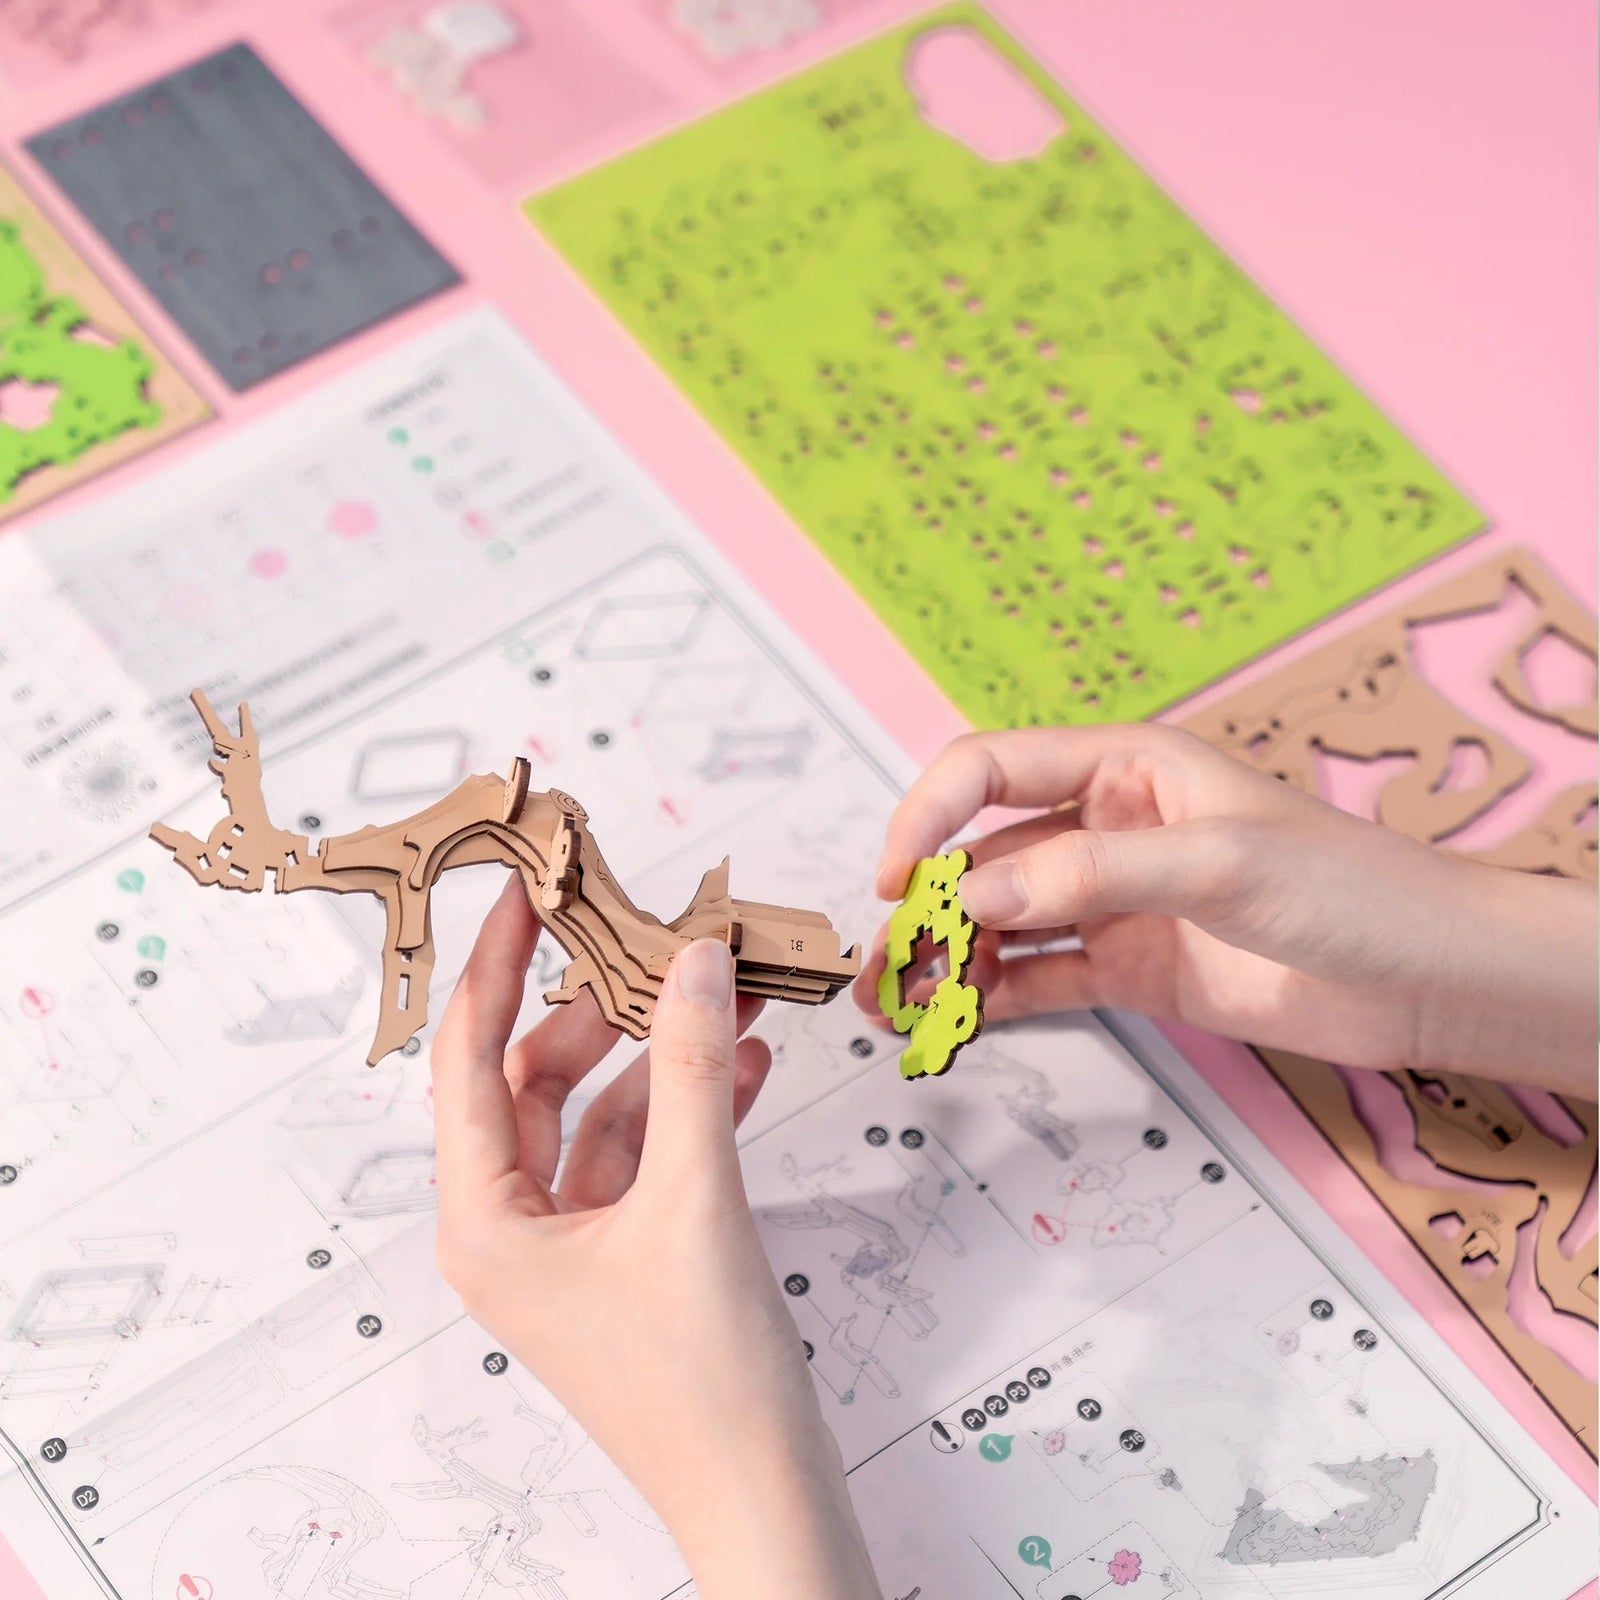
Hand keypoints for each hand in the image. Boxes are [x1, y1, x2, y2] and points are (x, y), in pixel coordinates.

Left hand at [431, 880, 880, 1599]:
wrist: (765, 1495)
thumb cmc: (704, 1386)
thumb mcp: (695, 1201)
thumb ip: (692, 1069)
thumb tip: (694, 963)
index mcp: (486, 1221)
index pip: (470, 1060)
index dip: (495, 967)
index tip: (525, 894)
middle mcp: (514, 1227)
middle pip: (543, 1079)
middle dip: (608, 1009)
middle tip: (659, 941)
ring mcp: (574, 1242)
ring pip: (607, 1113)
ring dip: (666, 1055)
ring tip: (727, 994)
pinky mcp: (630, 1253)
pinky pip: (650, 1154)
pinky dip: (693, 1106)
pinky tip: (745, 1065)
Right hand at [856, 724, 1595, 1092]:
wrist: (1430, 981)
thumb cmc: (1351, 888)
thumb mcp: (1217, 861)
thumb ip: (1088, 873)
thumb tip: (970, 895)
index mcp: (1124, 767)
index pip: (990, 769)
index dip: (929, 814)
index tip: (896, 878)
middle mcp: (1108, 828)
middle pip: (983, 855)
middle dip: (925, 905)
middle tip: (886, 965)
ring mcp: (1117, 902)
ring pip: (1002, 922)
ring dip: (947, 958)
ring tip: (900, 1006)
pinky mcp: (1134, 968)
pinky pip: (1042, 977)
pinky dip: (992, 998)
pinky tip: (955, 1022)